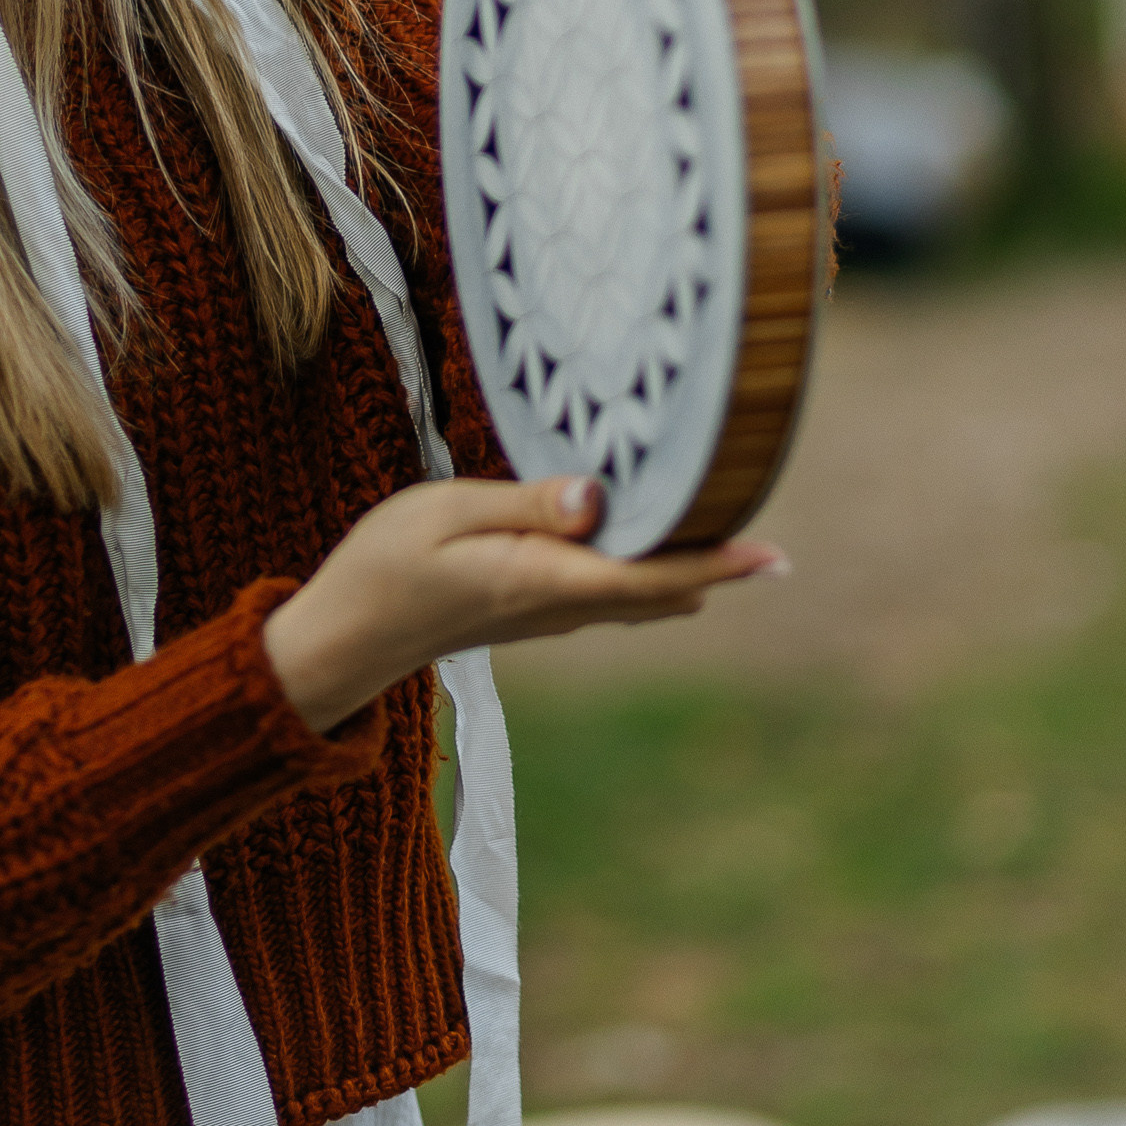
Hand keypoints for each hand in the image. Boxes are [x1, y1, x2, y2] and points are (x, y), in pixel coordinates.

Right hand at [263, 474, 782, 733]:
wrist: (349, 633)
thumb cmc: (386, 564)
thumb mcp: (447, 513)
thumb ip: (527, 504)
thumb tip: (600, 497)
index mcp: (544, 581)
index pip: (649, 577)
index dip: (717, 564)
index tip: (775, 556)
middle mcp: (564, 606)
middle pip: (665, 587)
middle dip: (716, 551)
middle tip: (764, 492)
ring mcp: (556, 613)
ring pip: (647, 591)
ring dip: (687, 556)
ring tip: (733, 504)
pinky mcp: (543, 606)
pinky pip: (619, 587)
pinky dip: (650, 559)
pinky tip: (659, 523)